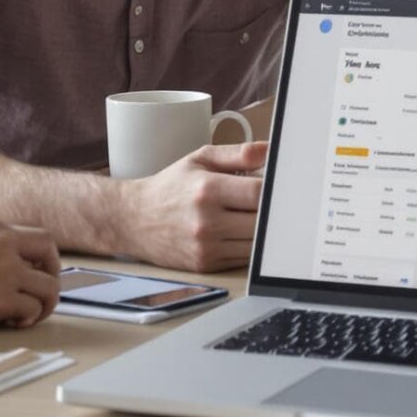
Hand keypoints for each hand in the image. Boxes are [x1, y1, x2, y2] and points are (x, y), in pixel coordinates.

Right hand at [0, 214, 62, 332]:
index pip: (33, 236)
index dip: (39, 256)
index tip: (35, 270)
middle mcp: (2, 243)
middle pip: (50, 252)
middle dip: (52, 272)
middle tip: (42, 290)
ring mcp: (4, 271)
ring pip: (49, 285)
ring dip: (45, 302)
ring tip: (31, 313)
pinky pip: (32, 309)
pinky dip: (29, 318)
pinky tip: (14, 322)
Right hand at [114, 140, 265, 271]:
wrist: (134, 219)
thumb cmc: (170, 187)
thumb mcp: (200, 159)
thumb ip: (239, 153)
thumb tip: (271, 150)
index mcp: (207, 190)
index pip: (259, 194)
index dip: (276, 191)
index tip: (281, 187)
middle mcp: (207, 222)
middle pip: (262, 222)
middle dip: (272, 212)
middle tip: (275, 203)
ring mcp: (207, 247)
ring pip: (257, 244)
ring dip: (263, 231)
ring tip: (254, 216)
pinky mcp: (207, 265)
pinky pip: (244, 259)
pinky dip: (250, 247)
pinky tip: (241, 232)